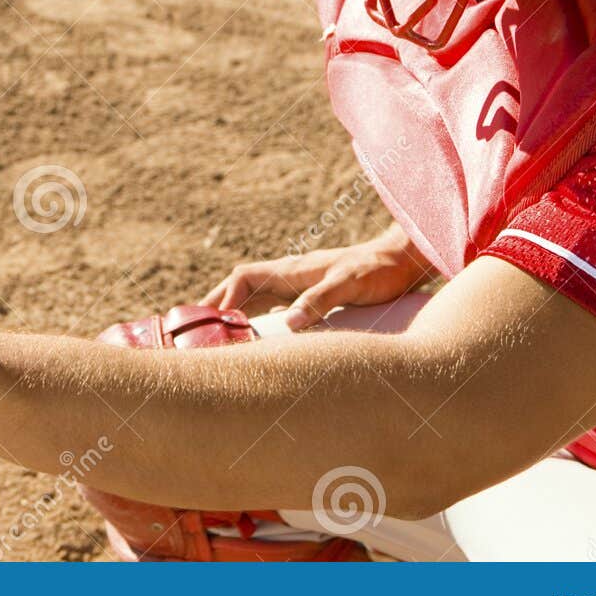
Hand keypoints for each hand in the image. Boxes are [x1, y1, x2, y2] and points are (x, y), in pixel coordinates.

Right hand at [201, 222, 432, 330]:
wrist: (403, 260)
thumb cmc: (379, 271)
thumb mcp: (351, 284)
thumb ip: (321, 300)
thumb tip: (288, 323)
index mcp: (293, 271)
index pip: (244, 279)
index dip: (223, 299)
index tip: (210, 324)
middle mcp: (290, 276)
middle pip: (240, 287)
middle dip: (215, 305)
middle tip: (191, 329)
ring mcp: (299, 285)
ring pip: (253, 296)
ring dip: (232, 312)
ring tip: (212, 335)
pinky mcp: (311, 295)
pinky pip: (271, 305)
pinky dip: (253, 318)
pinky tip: (253, 336)